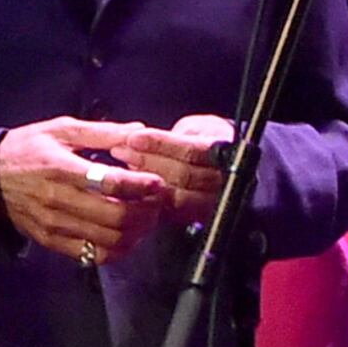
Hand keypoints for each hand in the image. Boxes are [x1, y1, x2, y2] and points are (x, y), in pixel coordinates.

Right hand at [0, 119, 169, 268]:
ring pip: (109, 240)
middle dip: (145, 211)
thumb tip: (139, 131)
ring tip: (146, 218)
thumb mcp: (61, 130)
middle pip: (116, 216)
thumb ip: (102, 132)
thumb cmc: (28, 149)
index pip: (111, 183)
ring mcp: (55, 225)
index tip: (157, 182)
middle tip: (156, 202)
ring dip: (136, 232)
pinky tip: (126, 236)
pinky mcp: (52, 242)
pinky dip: (117, 250)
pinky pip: (93, 256)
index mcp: (62, 168)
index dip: (141, 185)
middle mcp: (59, 200)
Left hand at [99, 112, 238, 230]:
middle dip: (147, 161)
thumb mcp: (197, 128)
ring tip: (123, 166)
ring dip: (145, 181)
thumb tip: (142, 139)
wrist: (226, 166)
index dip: (160, 144)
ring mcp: (212, 204)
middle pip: (182, 175)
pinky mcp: (197, 219)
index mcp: (227, 153)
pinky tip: (132, 186)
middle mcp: (223, 182)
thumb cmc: (207, 142)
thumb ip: (177, 135)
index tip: (134, 138)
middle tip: (120, 150)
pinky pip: (171, 213)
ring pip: (175, 196)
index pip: (192, 151)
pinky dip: (149, 200)